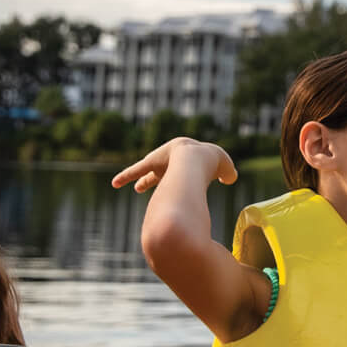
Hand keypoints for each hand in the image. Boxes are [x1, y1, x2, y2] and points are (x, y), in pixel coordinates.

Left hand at [110, 138, 237, 193]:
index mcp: (191, 158)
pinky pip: (136, 170)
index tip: (181, 184)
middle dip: (156, 177)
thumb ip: (227, 174)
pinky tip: (115, 183)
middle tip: (147, 187)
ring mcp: (162, 159)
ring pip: (148, 171)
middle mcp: (174, 157)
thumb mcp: (224, 169)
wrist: (198, 157)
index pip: (184, 169)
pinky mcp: (151, 162)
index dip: (183, 177)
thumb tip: (230, 178)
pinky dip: (126, 175)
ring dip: (143, 180)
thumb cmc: (212, 163)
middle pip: (163, 169)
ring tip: (136, 188)